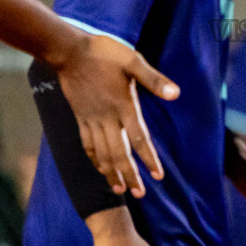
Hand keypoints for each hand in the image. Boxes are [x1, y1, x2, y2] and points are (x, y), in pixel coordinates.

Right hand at [53, 33, 180, 197]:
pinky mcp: (80, 117)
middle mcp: (107, 117)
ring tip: (119, 189)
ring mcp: (91, 119)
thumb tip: (176, 93)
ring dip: (111, 173)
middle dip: (130, 175)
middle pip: (119, 153)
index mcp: (124, 105)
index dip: (149, 159)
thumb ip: (154, 80)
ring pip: (101, 153)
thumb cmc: (104, 53)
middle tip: (140, 194)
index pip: (139, 139)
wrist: (70, 52)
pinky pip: (87, 144)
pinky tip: (99, 167)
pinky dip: (94, 159)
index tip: (158, 176)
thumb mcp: (133, 61)